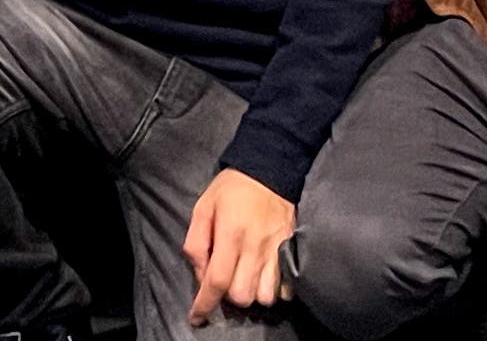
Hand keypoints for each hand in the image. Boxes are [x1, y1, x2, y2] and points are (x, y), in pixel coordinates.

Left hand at [183, 167, 294, 324]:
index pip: (217, 280)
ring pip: (265, 297)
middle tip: (224, 281)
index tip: (197, 317)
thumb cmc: (231, 189)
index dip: (205, 303)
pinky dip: (273, 291)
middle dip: (229, 297)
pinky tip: (263, 277)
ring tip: (244, 279)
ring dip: (251, 294)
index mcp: (230, 234)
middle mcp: (255, 247)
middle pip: (242, 295)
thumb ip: (196, 242)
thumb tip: (200, 273)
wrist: (270, 170)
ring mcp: (276, 251)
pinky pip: (285, 289)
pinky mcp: (290, 252)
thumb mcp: (203, 207)